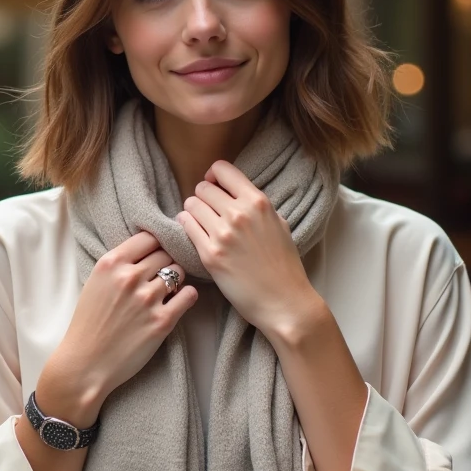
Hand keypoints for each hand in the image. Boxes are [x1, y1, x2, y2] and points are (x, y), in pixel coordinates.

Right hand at [39, 232, 198, 425]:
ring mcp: (147, 299)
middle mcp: (130, 277)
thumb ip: (118, 265)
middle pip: (165, 253)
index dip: (154, 244)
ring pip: (179, 272)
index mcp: (111, 264)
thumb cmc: (88, 324)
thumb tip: (146, 251)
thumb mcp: (95, 283)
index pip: (147, 237)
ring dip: (176, 279)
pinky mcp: (162, 321)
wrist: (85, 364)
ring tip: (168, 290)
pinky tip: (179, 301)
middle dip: (166, 262)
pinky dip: (187, 296)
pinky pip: (188, 295)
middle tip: (162, 274)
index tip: (155, 252)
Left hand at [177, 161, 321, 337]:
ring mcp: (223, 234)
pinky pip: (186, 226)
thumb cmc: (284, 265)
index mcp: (258, 202)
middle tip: (208, 210)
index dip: (214, 176)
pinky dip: (187, 226)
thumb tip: (234, 192)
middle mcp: (239, 214)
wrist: (284, 301)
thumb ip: (257, 206)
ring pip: (191, 204)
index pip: (222, 169)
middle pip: (202, 187)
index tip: (215, 186)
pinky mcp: (209, 255)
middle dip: (203, 197)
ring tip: (201, 223)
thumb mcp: (279, 224)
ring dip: (193, 211)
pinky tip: (195, 233)